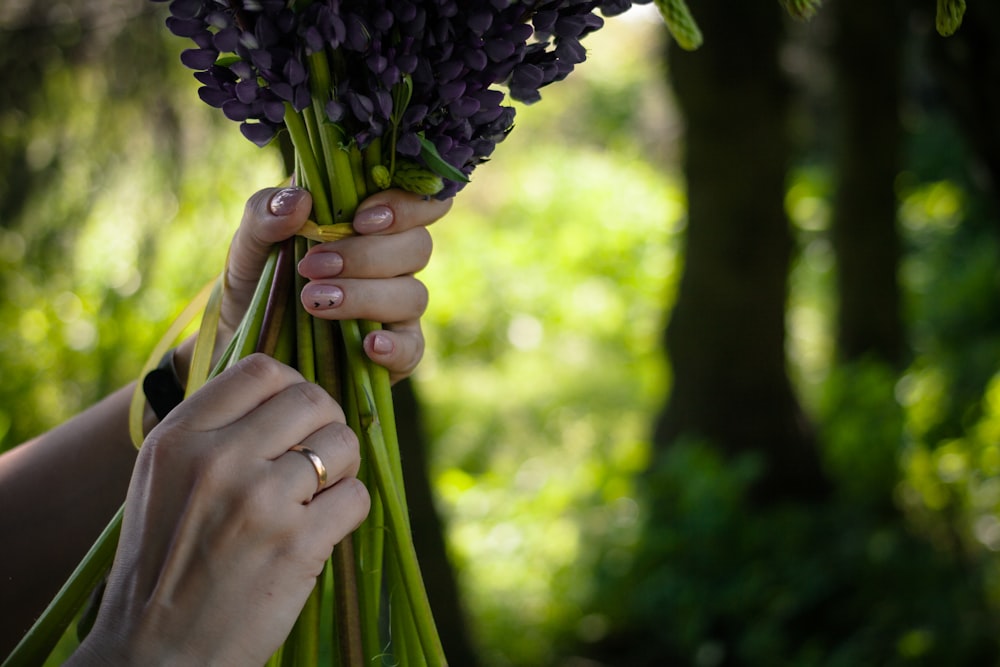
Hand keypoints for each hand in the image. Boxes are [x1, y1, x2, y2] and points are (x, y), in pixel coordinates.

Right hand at [72, 355, 369, 665]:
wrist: (154, 652)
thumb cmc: (164, 561)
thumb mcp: (164, 478)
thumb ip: (212, 429)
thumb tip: (280, 388)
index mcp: (180, 437)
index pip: (261, 369)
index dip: (292, 384)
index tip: (295, 412)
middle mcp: (219, 460)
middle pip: (312, 399)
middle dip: (327, 423)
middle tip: (318, 454)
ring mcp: (260, 501)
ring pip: (343, 445)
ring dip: (341, 467)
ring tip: (315, 495)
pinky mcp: (297, 544)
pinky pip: (356, 496)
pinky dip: (347, 510)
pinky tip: (319, 529)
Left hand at [217, 187, 450, 383]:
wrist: (240, 339)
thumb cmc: (257, 278)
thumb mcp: (250, 240)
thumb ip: (266, 212)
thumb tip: (301, 202)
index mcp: (372, 222)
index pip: (421, 202)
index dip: (406, 205)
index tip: (361, 218)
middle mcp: (394, 263)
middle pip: (418, 247)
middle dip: (366, 256)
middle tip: (313, 266)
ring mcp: (396, 308)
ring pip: (413, 295)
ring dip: (366, 296)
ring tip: (314, 302)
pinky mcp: (393, 352)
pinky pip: (412, 348)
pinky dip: (395, 346)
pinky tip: (367, 345)